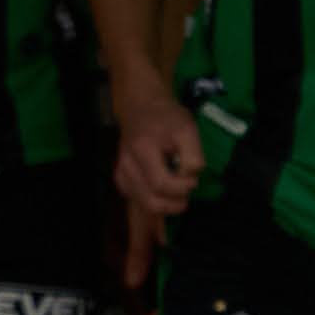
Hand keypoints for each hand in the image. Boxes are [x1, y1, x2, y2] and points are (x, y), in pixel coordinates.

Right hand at [110, 75, 204, 224]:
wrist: (142, 108)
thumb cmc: (167, 118)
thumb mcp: (188, 129)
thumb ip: (193, 155)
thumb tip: (190, 177)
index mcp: (142, 149)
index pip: (161, 184)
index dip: (182, 187)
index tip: (193, 178)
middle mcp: (126, 165)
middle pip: (151, 202)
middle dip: (175, 203)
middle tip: (186, 188)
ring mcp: (121, 173)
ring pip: (144, 205)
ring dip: (166, 204)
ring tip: (176, 189)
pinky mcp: (120, 179)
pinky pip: (139, 201)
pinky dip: (155, 202)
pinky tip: (164, 190)